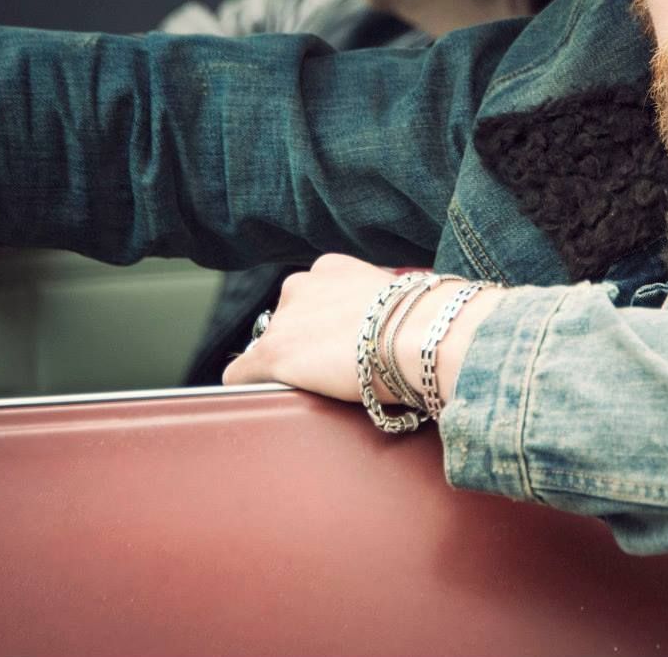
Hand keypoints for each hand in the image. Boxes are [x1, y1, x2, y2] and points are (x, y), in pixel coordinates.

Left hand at [223, 253, 504, 407]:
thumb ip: (383, 307)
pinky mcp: (274, 354)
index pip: (310, 297)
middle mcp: (301, 286)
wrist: (424, 335)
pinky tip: (262, 398)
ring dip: (285, 365)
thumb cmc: (427, 324)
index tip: (340, 343)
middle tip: (332, 367)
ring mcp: (284, 320)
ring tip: (314, 386)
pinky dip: (248, 386)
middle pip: (285, 319)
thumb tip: (400, 328)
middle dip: (302, 342)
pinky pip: (241, 373)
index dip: (321, 325)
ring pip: (268, 346)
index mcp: (331, 269)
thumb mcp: (398, 300)